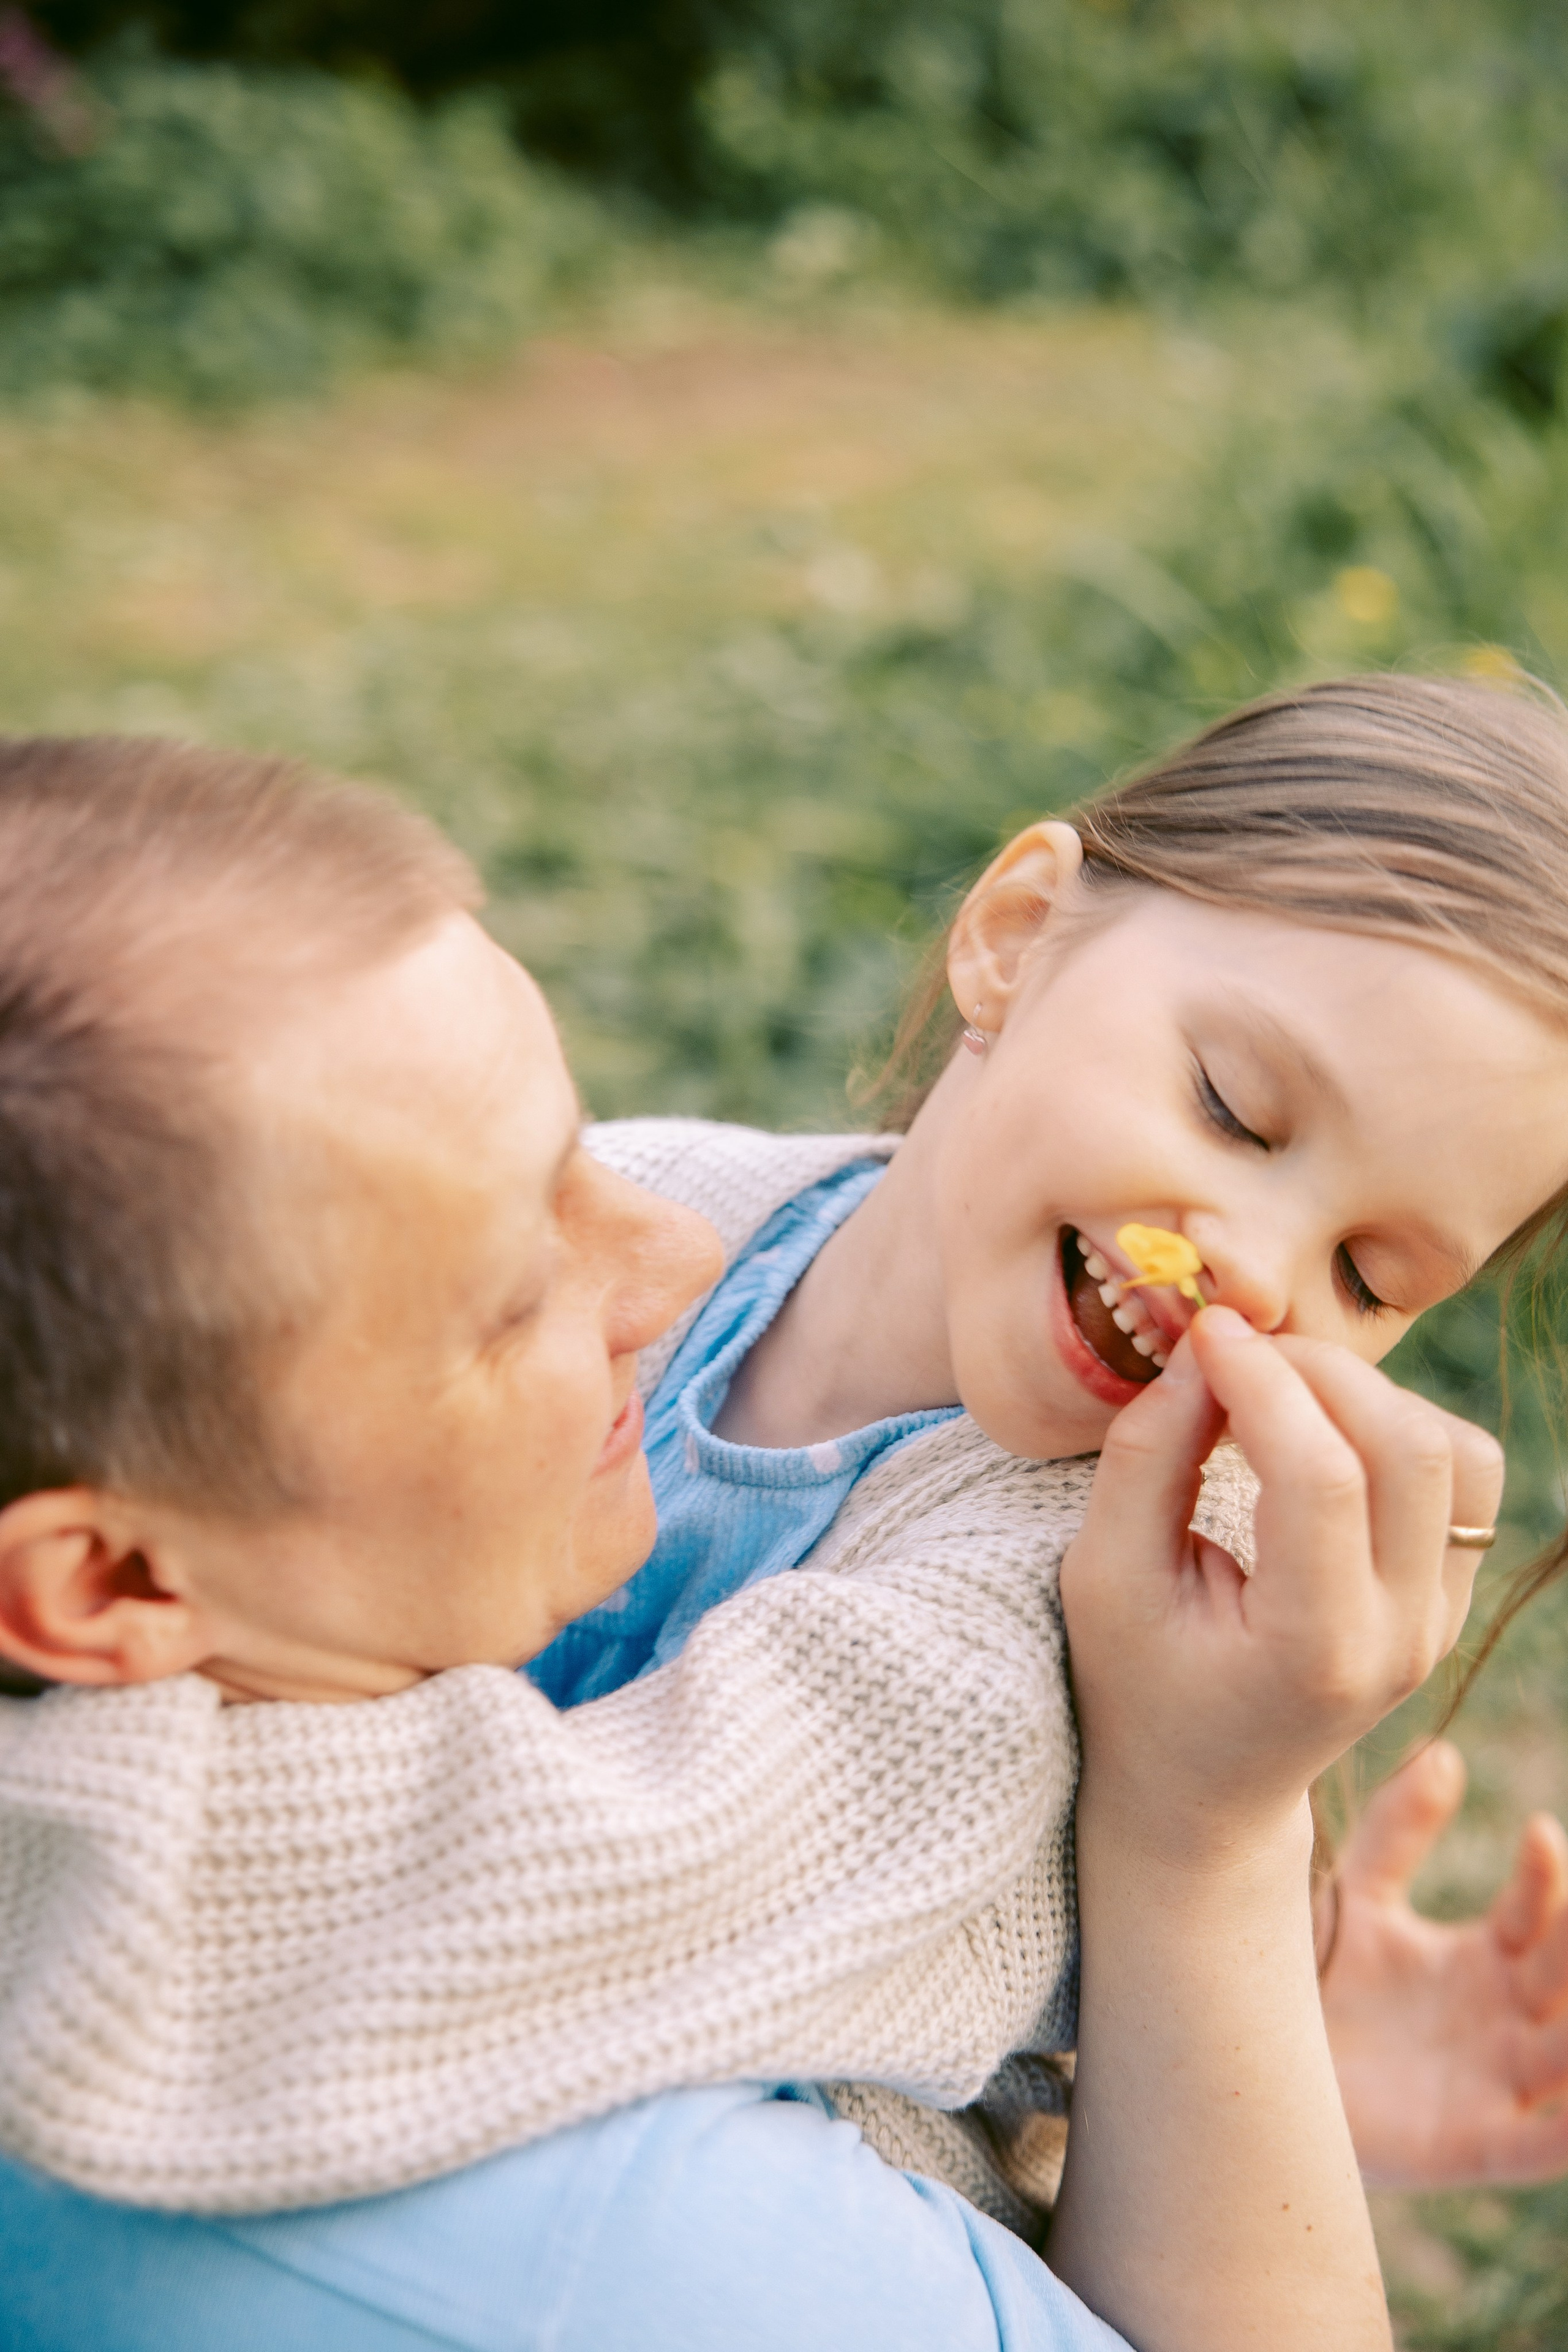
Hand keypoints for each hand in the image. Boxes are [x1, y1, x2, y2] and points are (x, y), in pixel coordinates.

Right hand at [1062, 1307, 1502, 1870]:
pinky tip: (1316, 1430)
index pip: (1321, 1475)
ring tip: (1276, 1393)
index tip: (1203, 1331)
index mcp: (1313, 1651)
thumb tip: (1207, 1346)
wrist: (1200, 1788)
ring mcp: (1438, 1619)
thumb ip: (1146, 1456)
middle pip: (1408, 1447)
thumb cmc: (1133, 1683)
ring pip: (1454, 1450)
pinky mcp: (1447, 1596)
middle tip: (1233, 1354)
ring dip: (1366, 1393)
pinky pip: (1462, 1477)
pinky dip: (1395, 1424)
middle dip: (1317, 1369)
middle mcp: (1401, 1638)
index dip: (1263, 1380)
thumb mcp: (1104, 1577)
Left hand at [1324, 1739, 1567, 2187]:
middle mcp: (1500, 2018)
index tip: (1539, 1831)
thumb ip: (1400, 1832)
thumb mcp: (1357, 1897)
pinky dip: (1564, 2133)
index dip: (1546, 1875)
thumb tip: (1445, 1752)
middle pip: (1564, 1976)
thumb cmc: (1314, 1980)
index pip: (1537, 1911)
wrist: (1248, 2061)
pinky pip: (1536, 2147)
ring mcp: (1491, 2083)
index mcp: (1483, 1959)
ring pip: (1567, 2055)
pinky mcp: (1467, 2143)